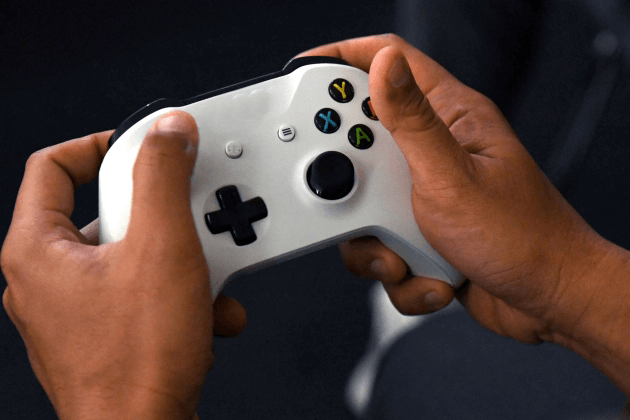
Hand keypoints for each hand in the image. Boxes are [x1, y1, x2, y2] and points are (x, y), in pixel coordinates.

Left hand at [0, 112, 245, 419]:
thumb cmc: (137, 362)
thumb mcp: (162, 248)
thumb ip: (164, 177)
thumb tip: (167, 132)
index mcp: (38, 250)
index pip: (53, 166)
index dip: (99, 145)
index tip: (140, 147)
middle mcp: (49, 279)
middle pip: (106, 212)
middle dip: (163, 216)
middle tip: (190, 218)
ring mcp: (77, 310)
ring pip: (133, 255)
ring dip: (182, 260)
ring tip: (206, 275)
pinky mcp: (107, 333)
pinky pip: (144, 291)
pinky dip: (180, 294)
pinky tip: (207, 311)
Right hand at [299, 35, 609, 343]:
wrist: (545, 302)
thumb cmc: (522, 237)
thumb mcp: (453, 176)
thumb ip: (411, 122)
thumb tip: (382, 65)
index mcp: (450, 120)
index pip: (393, 64)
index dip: (346, 59)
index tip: (305, 74)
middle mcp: (433, 153)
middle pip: (362, 141)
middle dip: (350, 180)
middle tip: (359, 197)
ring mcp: (423, 195)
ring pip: (361, 203)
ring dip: (374, 242)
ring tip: (405, 252)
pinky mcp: (418, 233)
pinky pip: (379, 245)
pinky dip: (396, 269)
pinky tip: (432, 272)